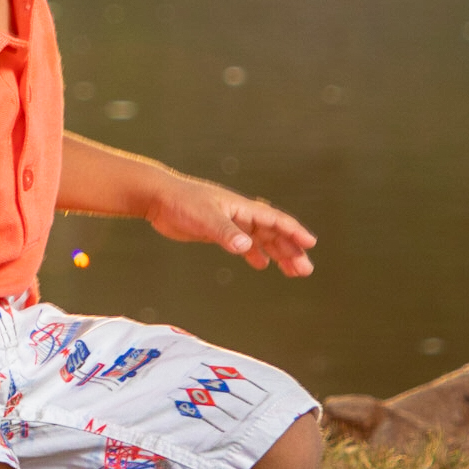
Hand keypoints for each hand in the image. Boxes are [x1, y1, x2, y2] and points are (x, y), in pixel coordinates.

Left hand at [145, 173, 315, 277]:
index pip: (274, 220)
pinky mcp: (218, 231)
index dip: (293, 231)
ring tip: (293, 271)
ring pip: (261, 239)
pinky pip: (244, 243)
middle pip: (273, 233)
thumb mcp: (204, 218)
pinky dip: (255, 253)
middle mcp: (240, 215)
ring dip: (278, 253)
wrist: (158, 198)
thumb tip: (245, 247)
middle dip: (290, 250)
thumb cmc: (181, 202)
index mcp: (241, 208)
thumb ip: (225, 233)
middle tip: (305, 270)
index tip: (310, 244)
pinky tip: (262, 264)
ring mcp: (230, 223)